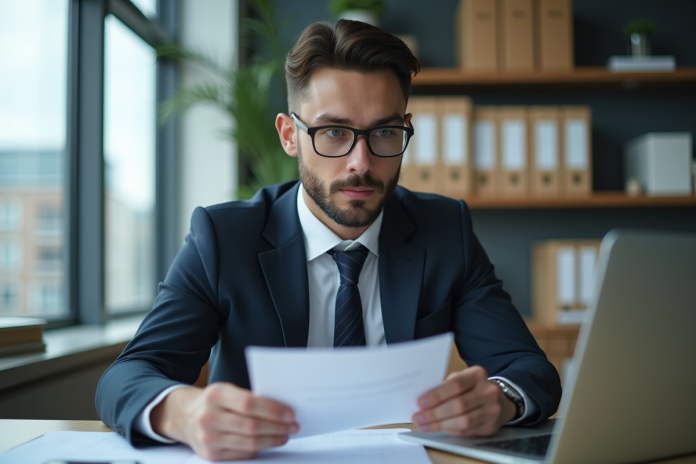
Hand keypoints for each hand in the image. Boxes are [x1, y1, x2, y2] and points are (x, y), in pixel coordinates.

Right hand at [151, 382, 298, 460]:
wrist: (185, 416)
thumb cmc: (213, 401)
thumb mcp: (227, 390)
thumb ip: (249, 397)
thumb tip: (281, 409)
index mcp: (216, 395)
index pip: (249, 403)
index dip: (273, 410)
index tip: (290, 413)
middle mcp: (209, 417)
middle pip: (251, 426)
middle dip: (277, 427)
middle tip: (293, 426)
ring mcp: (208, 438)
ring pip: (249, 442)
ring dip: (272, 439)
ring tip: (285, 435)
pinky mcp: (211, 454)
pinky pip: (242, 453)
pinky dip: (259, 448)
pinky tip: (269, 442)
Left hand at [411, 366, 516, 436]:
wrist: (500, 401)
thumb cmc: (473, 388)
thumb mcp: (463, 379)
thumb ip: (447, 386)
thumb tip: (423, 400)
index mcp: (477, 375)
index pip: (456, 385)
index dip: (436, 395)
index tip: (420, 403)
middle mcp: (488, 391)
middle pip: (458, 405)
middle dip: (434, 413)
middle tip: (418, 417)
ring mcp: (492, 410)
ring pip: (463, 421)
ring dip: (440, 425)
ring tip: (424, 425)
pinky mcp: (491, 426)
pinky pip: (467, 431)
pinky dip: (450, 430)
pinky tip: (438, 428)